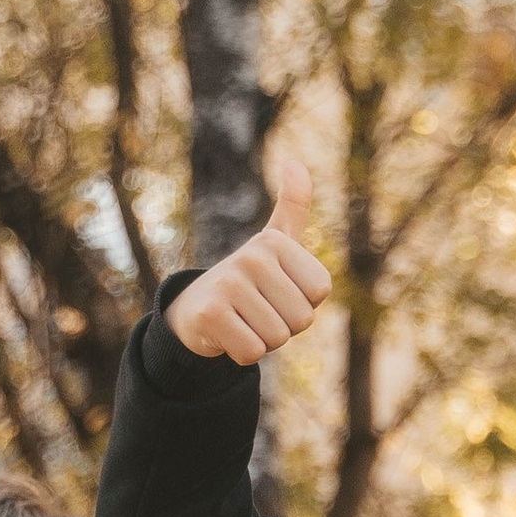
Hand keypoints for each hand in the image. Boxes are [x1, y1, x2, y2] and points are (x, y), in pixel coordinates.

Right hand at [164, 159, 331, 364]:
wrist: (196, 308)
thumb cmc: (249, 279)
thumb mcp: (275, 243)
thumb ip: (292, 207)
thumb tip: (296, 163)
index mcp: (276, 241)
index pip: (319, 293)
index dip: (303, 303)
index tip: (278, 291)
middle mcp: (252, 256)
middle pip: (301, 319)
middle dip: (284, 326)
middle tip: (259, 309)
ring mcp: (229, 283)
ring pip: (277, 338)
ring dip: (263, 340)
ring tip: (244, 320)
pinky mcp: (211, 314)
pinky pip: (252, 352)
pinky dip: (242, 353)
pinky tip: (228, 334)